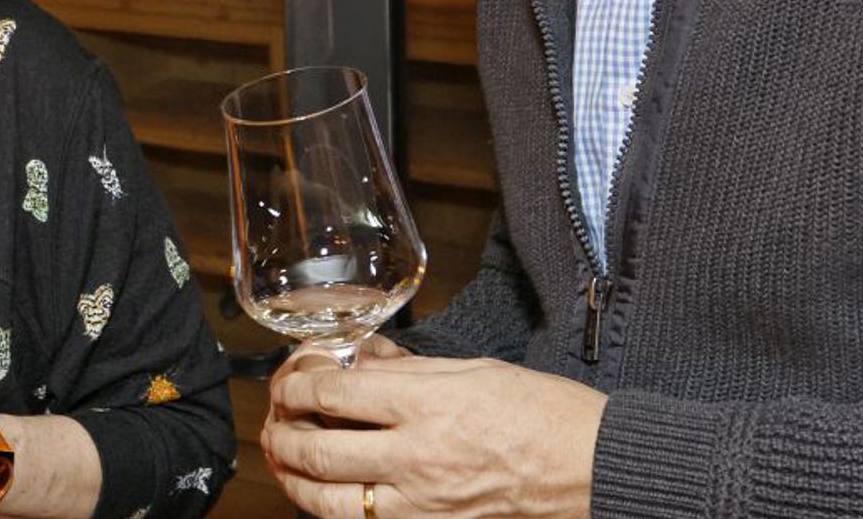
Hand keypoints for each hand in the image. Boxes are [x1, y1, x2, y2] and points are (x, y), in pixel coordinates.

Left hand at [262, 355, 605, 518]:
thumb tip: (364, 359)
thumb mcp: (472, 368)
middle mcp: (417, 456)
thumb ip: (409, 368)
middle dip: (283, 436)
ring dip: (295, 481)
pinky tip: (323, 497)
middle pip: (321, 451)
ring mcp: (421, 503)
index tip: (290, 378)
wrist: (588, 465)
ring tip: (282, 461)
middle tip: (275, 421)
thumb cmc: (541, 410)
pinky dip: (334, 512)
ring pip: (330, 501)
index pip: (336, 393)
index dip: (298, 384)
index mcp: (427, 403)